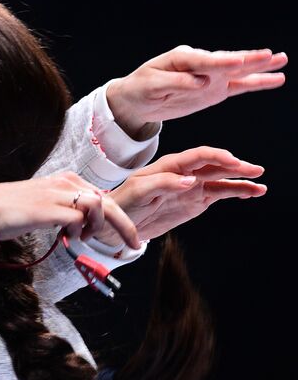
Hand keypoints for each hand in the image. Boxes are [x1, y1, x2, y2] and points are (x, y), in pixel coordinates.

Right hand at [0, 172, 139, 247]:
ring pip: (98, 206)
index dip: (118, 217)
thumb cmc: (7, 209)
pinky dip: (78, 231)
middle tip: (135, 244)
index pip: (102, 197)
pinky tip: (66, 237)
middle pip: (108, 202)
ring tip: (81, 238)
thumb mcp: (43, 202)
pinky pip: (78, 219)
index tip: (127, 235)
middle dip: (125, 225)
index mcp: (65, 180)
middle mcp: (64, 183)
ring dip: (96, 227)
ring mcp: (56, 195)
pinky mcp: (48, 209)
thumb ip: (64, 208)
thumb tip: (80, 224)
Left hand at [93, 147, 264, 247]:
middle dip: (235, 166)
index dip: (216, 157)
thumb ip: (163, 183)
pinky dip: (237, 192)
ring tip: (260, 184)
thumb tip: (190, 180)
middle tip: (254, 170)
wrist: (118, 223)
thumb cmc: (124, 202)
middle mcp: (185, 172)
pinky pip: (221, 193)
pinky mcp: (197, 200)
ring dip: (241, 180)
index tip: (233, 163)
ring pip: (222, 179)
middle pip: (214, 165)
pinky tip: (253, 192)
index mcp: (169, 165)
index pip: (197, 156)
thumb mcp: (138, 191)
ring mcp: (193, 186)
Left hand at [106, 46, 285, 136]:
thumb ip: (175, 83)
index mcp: (181, 58)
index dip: (220, 62)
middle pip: (226, 61)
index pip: (204, 60)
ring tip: (281, 59)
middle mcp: (200, 63)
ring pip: (239, 70)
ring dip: (259, 66)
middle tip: (268, 55)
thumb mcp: (150, 86)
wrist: (136, 99)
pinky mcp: (215, 89)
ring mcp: (210, 75)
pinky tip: (277, 78)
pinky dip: (258, 82)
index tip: (237, 63)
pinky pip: (240, 85)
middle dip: (247, 59)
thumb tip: (201, 83)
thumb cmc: (139, 89)